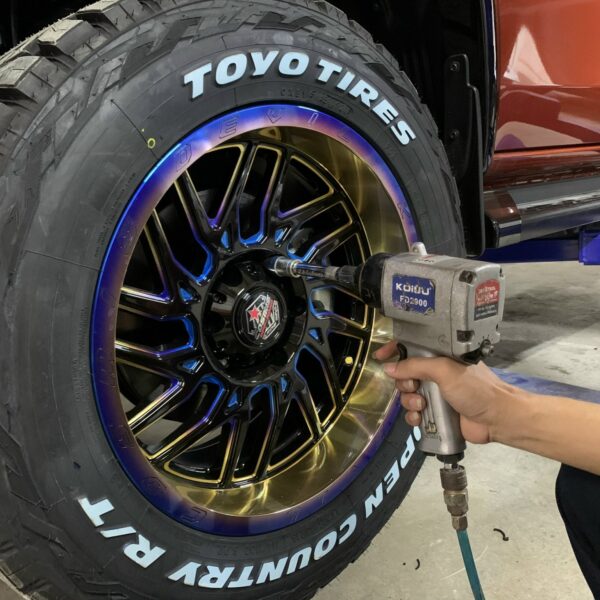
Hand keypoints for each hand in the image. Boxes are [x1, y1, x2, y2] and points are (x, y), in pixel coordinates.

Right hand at [374, 341, 515, 443]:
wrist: (497, 418)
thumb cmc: (477, 389)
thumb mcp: (445, 370)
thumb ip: (415, 366)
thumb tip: (389, 367)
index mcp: (440, 358)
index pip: (412, 349)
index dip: (394, 350)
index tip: (380, 356)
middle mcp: (436, 374)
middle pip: (405, 375)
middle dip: (404, 383)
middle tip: (414, 388)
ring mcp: (436, 394)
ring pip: (407, 396)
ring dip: (409, 401)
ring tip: (421, 405)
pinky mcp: (436, 413)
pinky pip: (414, 414)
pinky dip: (413, 417)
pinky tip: (420, 419)